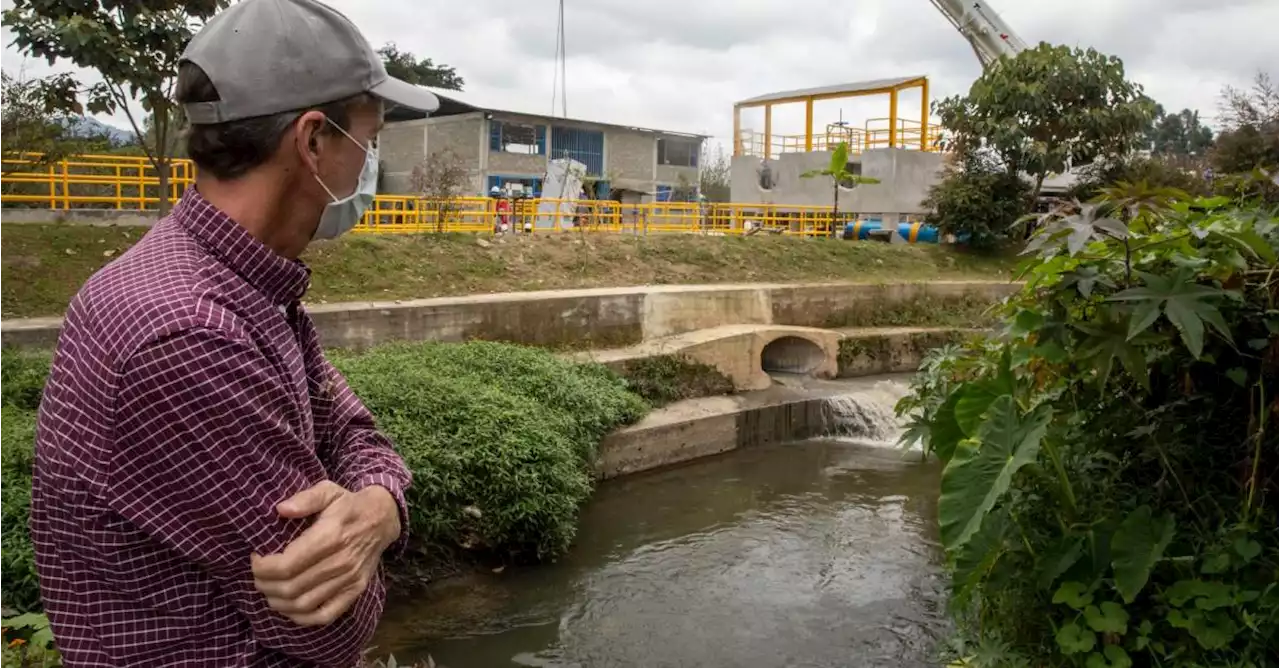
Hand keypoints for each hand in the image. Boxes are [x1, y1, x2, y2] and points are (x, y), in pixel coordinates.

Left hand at [251, 481, 400, 626]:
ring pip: (303, 604)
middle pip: (290, 588)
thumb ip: (305, 499)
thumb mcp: (328, 491)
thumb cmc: (349, 505)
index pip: (287, 565)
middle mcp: (340, 562)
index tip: (256, 559)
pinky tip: (289, 608)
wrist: (382, 519)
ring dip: (278, 602)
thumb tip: (281, 509)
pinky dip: (302, 618)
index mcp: (330, 537)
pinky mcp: (355, 591)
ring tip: (269, 590)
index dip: (263, 568)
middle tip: (258, 575)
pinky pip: (325, 615)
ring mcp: (349, 580)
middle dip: (265, 585)